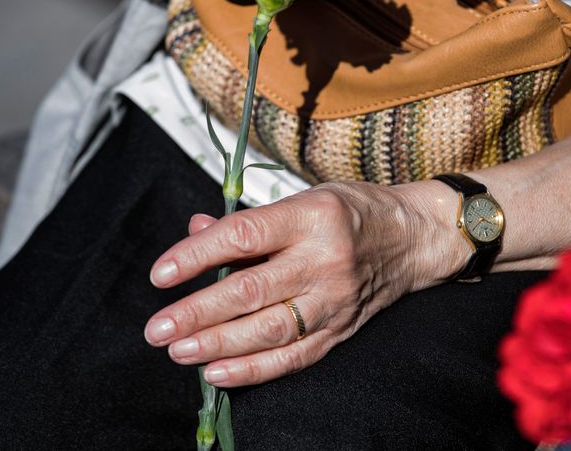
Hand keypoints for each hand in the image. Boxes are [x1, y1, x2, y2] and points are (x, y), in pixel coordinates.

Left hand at [143, 181, 459, 386]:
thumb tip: (194, 232)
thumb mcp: (303, 198)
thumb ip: (249, 222)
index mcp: (312, 216)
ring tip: (178, 350)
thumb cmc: (351, 212)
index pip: (245, 235)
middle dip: (198, 312)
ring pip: (270, 329)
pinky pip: (293, 357)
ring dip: (218, 344)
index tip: (161, 274)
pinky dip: (252, 369)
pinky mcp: (341, 329)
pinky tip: (216, 372)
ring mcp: (335, 298)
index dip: (197, 256)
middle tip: (158, 328)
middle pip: (252, 290)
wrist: (412, 238)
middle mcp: (325, 259)